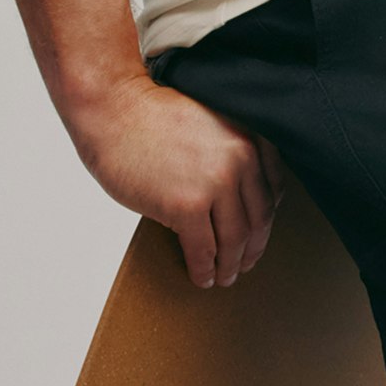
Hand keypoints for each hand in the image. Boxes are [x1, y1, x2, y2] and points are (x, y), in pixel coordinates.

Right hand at [68, 70, 283, 288]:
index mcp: (248, 138)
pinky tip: (202, 277)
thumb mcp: (210, 122)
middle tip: (246, 263)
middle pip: (257, 218)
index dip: (265, 219)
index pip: (272, 190)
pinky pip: (203, 249)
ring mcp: (215, 183)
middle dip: (253, 248)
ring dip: (231, 264)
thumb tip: (235, 199)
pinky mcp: (186, 205)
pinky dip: (204, 269)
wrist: (113, 108)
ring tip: (224, 276)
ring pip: (234, 239)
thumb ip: (230, 153)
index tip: (258, 234)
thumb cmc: (151, 115)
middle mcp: (240, 160)